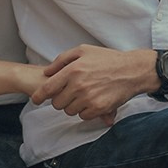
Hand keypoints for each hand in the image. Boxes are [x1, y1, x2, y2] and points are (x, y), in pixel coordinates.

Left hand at [35, 45, 157, 121]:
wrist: (132, 71)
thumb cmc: (108, 59)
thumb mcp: (83, 50)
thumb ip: (62, 60)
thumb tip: (47, 72)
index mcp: (73, 70)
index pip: (48, 89)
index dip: (39, 96)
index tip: (35, 100)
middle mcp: (79, 85)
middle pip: (57, 103)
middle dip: (60, 100)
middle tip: (69, 93)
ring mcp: (89, 98)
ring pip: (69, 111)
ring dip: (73, 106)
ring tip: (83, 95)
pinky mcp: (99, 108)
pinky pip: (83, 116)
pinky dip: (86, 111)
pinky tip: (92, 101)